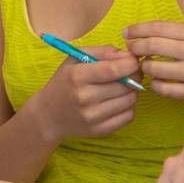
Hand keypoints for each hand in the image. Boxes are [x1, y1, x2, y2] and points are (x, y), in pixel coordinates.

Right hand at [26, 44, 140, 141]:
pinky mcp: (100, 131)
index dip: (130, 63)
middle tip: (132, 72)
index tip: (134, 60)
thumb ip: (102, 52)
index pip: (114, 69)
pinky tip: (118, 101)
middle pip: (125, 85)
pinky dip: (128, 107)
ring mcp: (93, 117)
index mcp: (77, 76)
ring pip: (129, 101)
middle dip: (134, 76)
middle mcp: (85, 97)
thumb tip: (127, 55)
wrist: (49, 114)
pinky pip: (128, 117)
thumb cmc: (64, 81)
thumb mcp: (75, 59)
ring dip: (132, 91)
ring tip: (123, 86)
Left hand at [126, 21, 183, 100]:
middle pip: (153, 46)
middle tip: (130, 50)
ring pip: (155, 68)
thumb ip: (177, 34)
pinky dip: (155, 84)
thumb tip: (145, 35)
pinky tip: (156, 81)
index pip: (159, 27)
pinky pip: (165, 89)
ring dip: (144, 67)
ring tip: (144, 66)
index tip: (126, 32)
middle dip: (136, 47)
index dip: (138, 29)